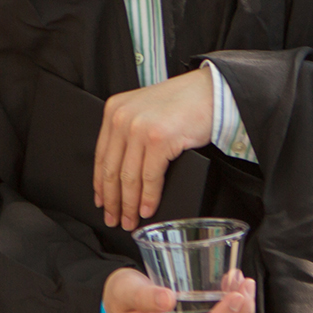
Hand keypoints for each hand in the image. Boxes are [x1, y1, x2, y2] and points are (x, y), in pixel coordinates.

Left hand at [93, 70, 214, 228]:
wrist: (212, 92)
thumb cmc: (184, 102)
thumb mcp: (145, 111)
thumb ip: (130, 133)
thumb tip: (124, 172)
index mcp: (114, 110)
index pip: (101, 155)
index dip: (99, 184)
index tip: (101, 201)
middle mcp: (122, 118)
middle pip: (111, 170)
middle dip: (112, 200)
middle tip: (114, 219)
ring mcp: (139, 128)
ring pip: (129, 177)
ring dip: (129, 204)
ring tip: (130, 220)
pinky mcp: (159, 139)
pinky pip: (150, 177)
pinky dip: (148, 198)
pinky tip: (147, 209)